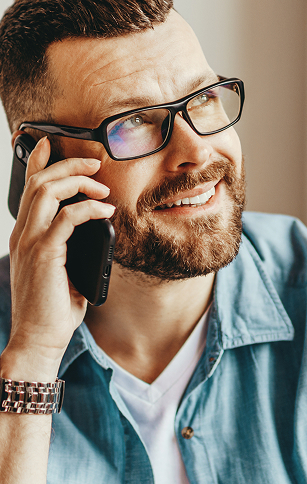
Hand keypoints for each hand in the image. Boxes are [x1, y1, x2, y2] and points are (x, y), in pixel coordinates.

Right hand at [3, 137, 114, 380]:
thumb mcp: (62, 270)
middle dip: (67, 164)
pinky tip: (105, 211)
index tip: (53, 143)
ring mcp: (30, 243)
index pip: (28, 188)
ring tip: (101, 185)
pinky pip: (67, 218)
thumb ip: (72, 247)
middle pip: (38, 181)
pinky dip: (89, 208)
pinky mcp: (44, 254)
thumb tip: (98, 231)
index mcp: (24, 235)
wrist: (37, 339)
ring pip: (47, 192)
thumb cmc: (52, 309)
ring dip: (78, 181)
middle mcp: (23, 234)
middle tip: (94, 162)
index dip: (39, 160)